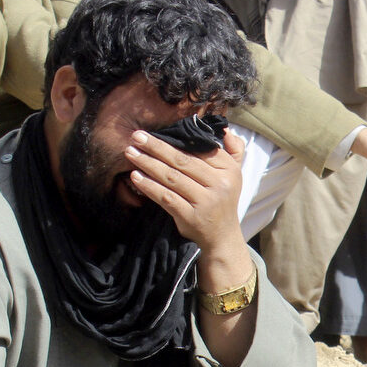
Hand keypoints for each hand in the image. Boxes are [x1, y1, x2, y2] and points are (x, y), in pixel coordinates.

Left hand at [125, 125, 245, 253]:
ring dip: (148, 163)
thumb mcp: (235, 175)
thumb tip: (227, 130)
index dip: (176, 139)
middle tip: (136, 137)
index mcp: (229, 170)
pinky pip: (166, 198)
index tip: (156, 131)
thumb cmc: (223, 200)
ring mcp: (205, 201)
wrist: (222, 237)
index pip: (200, 149)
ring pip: (172, 177)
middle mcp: (219, 184)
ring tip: (130, 153)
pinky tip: (136, 177)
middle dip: (156, 147)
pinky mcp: (191, 216)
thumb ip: (234, 151)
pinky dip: (150, 187)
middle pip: (182, 161)